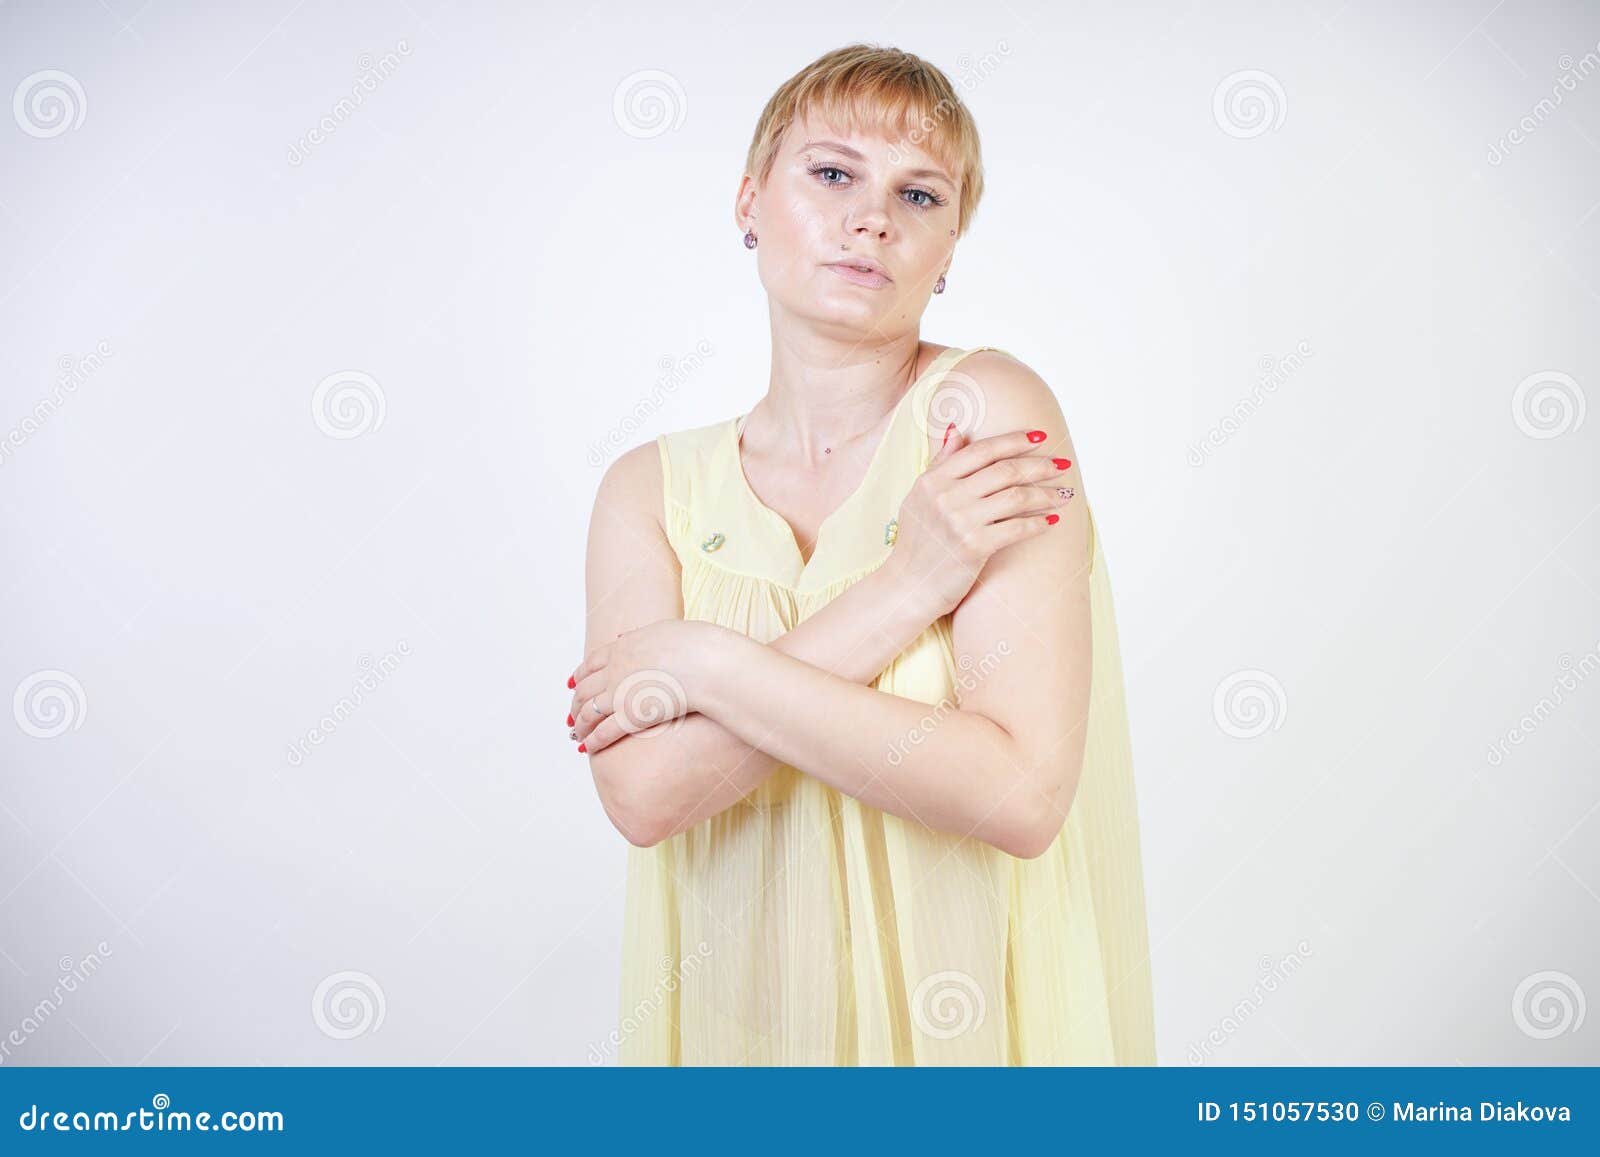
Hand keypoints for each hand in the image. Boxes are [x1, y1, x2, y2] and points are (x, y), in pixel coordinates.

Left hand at [567, 618, 732, 752]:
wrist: (705, 662)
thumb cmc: (694, 645)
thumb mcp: (662, 630)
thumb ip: (641, 635)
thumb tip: (624, 636)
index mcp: (622, 648)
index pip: (591, 664)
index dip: (579, 676)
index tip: (572, 685)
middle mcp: (614, 670)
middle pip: (584, 689)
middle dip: (575, 704)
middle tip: (571, 715)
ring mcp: (620, 694)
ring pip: (588, 712)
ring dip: (579, 725)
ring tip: (576, 735)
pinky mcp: (631, 716)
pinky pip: (604, 732)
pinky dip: (593, 741)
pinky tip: (588, 748)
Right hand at [885, 423, 1076, 617]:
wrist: (908, 586)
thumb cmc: (917, 541)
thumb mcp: (920, 496)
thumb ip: (941, 462)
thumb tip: (957, 429)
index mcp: (933, 480)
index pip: (982, 450)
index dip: (1014, 440)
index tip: (1040, 436)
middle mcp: (946, 496)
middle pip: (1005, 470)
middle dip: (1040, 465)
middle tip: (1062, 464)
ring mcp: (960, 521)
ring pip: (1016, 497)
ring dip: (1046, 494)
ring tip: (1065, 494)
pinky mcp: (974, 546)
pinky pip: (1017, 528)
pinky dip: (1038, 524)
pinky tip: (1051, 522)